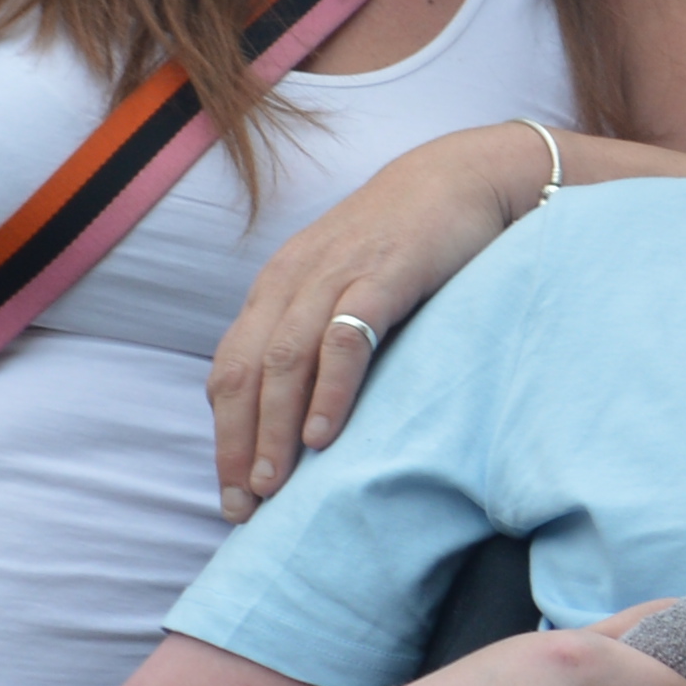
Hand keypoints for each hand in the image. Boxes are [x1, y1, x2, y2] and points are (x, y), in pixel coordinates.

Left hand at [209, 124, 546, 514]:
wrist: (462, 177)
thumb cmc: (407, 243)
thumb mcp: (345, 286)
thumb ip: (316, 335)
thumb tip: (302, 416)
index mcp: (276, 288)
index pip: (228, 371)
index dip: (223, 437)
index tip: (232, 496)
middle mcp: (293, 281)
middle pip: (242, 373)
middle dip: (236, 445)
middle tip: (244, 507)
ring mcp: (336, 276)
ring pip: (282, 362)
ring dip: (273, 430)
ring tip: (272, 486)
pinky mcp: (382, 275)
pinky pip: (344, 339)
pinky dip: (329, 390)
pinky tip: (325, 436)